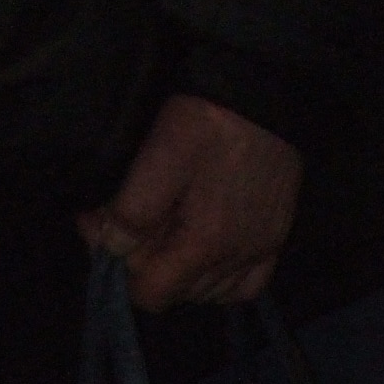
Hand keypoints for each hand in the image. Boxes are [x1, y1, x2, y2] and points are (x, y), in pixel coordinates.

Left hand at [80, 95, 301, 310]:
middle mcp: (234, 257)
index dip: (121, 270)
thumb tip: (111, 248)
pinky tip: (205, 256)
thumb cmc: (209, 118)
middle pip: (177, 293)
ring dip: (180, 271)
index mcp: (204, 243)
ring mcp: (259, 250)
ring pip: (208, 293)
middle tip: (136, 217)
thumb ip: (132, 211)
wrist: (263, 87)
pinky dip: (221, 280)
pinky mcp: (275, 237)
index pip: (151, 295)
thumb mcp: (161, 156)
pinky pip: (246, 286)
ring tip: (169, 228)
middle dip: (148, 264)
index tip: (107, 227)